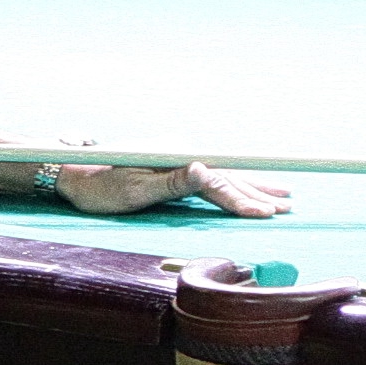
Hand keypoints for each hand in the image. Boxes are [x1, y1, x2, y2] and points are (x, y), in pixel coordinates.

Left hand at [56, 161, 290, 218]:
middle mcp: (182, 152)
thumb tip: (203, 169)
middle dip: (258, 193)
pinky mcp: (178, 165)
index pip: (216, 181)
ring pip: (224, 174)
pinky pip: (213, 176)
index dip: (242, 198)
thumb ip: (172, 182)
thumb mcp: (134, 191)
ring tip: (283, 196)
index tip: (265, 212)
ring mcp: (181, 157)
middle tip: (287, 208)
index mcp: (174, 156)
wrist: (78, 173)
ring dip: (254, 186)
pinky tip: (251, 188)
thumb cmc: (102, 189)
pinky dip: (236, 184)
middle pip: (227, 175)